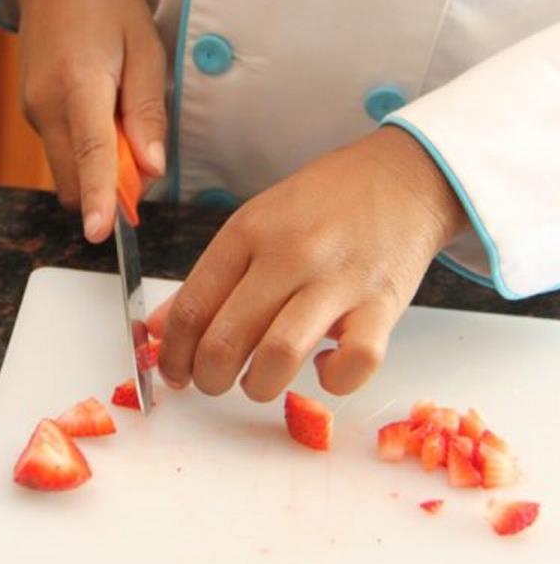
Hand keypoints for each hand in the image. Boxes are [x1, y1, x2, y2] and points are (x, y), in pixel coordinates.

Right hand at [15, 0, 166, 242]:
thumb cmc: (109, 4)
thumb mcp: (146, 50)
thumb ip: (147, 113)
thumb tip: (153, 168)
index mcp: (79, 83)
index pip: (90, 153)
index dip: (97, 197)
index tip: (101, 232)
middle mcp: (46, 104)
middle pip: (73, 177)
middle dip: (107, 189)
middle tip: (144, 164)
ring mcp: (33, 110)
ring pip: (66, 167)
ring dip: (97, 170)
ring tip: (124, 123)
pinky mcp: (32, 112)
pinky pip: (60, 149)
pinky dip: (85, 152)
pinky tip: (103, 116)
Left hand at [154, 127, 469, 399]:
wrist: (402, 176)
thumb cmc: (319, 206)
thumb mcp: (253, 224)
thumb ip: (207, 280)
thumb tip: (160, 331)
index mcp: (246, 233)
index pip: (192, 308)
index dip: (173, 354)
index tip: (174, 374)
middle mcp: (288, 255)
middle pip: (225, 340)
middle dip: (207, 379)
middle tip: (212, 382)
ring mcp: (337, 280)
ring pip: (279, 356)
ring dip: (257, 387)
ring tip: (256, 382)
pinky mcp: (384, 305)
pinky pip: (354, 363)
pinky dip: (333, 381)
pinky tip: (322, 369)